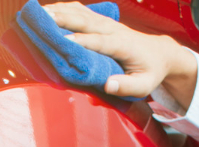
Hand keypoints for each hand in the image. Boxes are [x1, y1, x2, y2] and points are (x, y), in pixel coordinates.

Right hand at [42, 3, 196, 102]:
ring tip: (38, 12)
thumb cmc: (150, 72)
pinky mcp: (102, 21)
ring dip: (60, 10)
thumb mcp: (144, 85)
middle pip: (86, 21)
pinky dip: (64, 9)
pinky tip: (49, 10)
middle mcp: (113, 30)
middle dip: (64, 19)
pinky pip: (82, 11)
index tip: (65, 40)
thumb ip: (126, 86)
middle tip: (42, 19)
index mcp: (123, 45)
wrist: (160, 52)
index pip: (100, 41)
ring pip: (81, 12)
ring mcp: (107, 23)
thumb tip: (107, 86)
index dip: (83, 40)